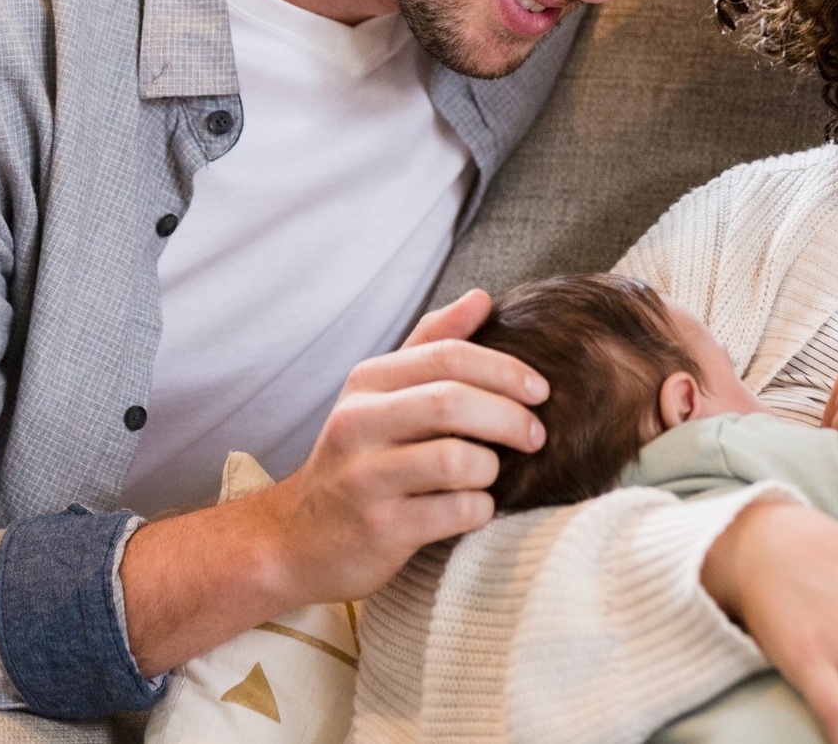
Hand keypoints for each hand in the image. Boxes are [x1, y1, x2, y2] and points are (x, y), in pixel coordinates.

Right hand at [120, 289, 546, 675]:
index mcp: (367, 382)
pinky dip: (480, 508)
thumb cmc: (359, 459)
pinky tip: (476, 508)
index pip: (448, 355)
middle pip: (453, 402)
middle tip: (536, 434)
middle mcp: (358, 423)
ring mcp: (364, 478)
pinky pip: (454, 511)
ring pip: (457, 460)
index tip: (540, 390)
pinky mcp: (378, 529)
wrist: (296, 540)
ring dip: (492, 467)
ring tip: (492, 474)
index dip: (505, 369)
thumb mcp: (381, 394)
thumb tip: (482, 297)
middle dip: (509, 416)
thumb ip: (432, 344)